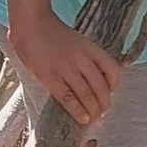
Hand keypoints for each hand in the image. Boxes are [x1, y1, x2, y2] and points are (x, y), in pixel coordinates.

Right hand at [10, 8, 122, 130]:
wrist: (31, 26)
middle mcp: (82, 60)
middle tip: (103, 112)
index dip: (114, 85)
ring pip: (87, 95)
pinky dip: (78, 110)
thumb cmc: (54, 34)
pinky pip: (68, 98)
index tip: (110, 92)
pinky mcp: (50, 78)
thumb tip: (100, 76)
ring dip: (94, 111)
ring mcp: (67, 69)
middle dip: (104, 104)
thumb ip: (90, 57)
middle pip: (101, 87)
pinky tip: (83, 119)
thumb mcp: (79, 41)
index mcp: (91, 49)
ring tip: (95, 119)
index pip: (113, 71)